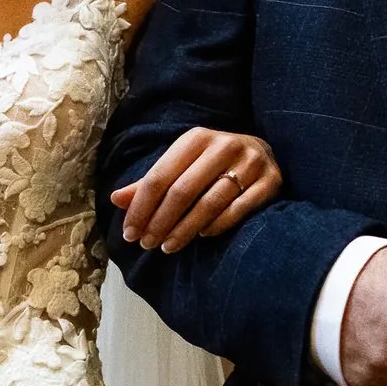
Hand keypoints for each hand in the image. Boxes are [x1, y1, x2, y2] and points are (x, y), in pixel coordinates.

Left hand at [110, 129, 283, 253]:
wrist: (263, 154)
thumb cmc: (211, 164)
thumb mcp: (180, 166)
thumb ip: (149, 183)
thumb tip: (116, 199)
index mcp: (196, 138)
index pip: (159, 176)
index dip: (141, 207)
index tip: (129, 233)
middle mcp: (224, 145)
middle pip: (182, 191)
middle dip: (160, 222)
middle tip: (147, 245)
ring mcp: (251, 162)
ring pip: (210, 203)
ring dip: (185, 229)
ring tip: (168, 247)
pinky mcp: (270, 181)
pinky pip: (238, 209)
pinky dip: (217, 225)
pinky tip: (201, 236)